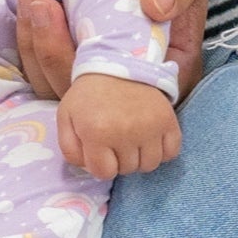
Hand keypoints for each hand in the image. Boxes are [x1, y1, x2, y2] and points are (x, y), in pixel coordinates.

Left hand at [13, 0, 216, 102]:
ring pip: (60, 86)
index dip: (95, 70)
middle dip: (54, 54)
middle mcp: (136, 81)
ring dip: (37, 48)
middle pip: (87, 97)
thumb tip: (157, 4)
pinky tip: (28, 8)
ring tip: (32, 3)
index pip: (130, 93)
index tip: (69, 21)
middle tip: (40, 5)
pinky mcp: (78, 58)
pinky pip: (47, 69)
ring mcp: (103, 71)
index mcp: (171, 68)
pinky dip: (31, 43)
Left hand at [58, 75, 180, 180]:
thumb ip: (70, 149)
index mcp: (97, 132)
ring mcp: (150, 128)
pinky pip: (171, 153)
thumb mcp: (66, 118)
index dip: (100, 163)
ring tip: (132, 138)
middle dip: (119, 159)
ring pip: (150, 165)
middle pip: (127, 169)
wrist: (118, 64)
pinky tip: (150, 138)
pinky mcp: (169, 121)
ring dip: (140, 157)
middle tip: (115, 138)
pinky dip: (162, 150)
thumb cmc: (89, 95)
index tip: (99, 148)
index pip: (104, 173)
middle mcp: (126, 133)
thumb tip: (89, 170)